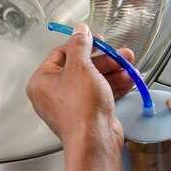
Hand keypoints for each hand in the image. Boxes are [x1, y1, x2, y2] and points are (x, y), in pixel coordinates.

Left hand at [26, 24, 132, 148]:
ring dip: (112, 71)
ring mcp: (70, 105)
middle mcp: (52, 94)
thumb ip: (80, 45)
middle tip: (119, 54)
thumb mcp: (81, 67)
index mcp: (42, 81)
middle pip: (79, 67)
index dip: (81, 44)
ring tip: (129, 64)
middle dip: (103, 60)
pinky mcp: (86, 115)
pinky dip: (113, 86)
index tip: (97, 39)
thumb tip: (78, 30)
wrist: (94, 140)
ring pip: (92, 81)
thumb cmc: (81, 106)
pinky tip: (129, 79)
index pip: (60, 54)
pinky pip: (98, 94)